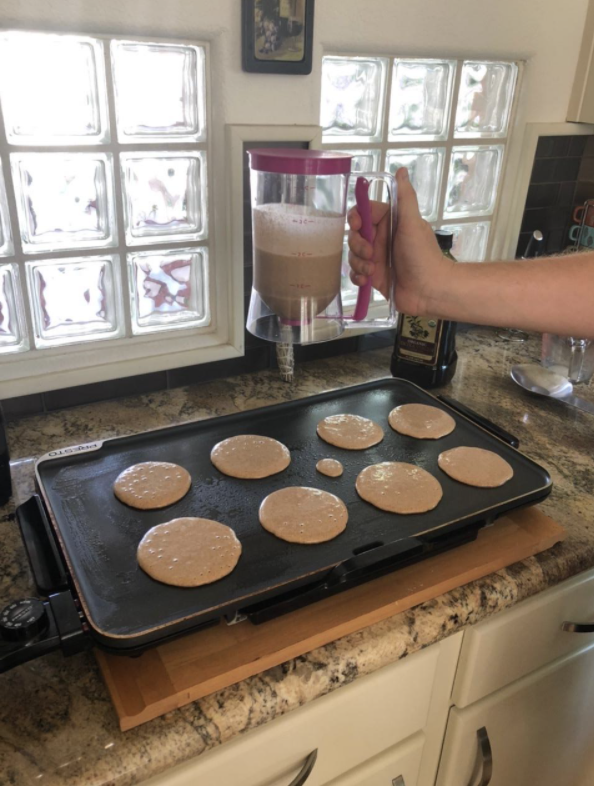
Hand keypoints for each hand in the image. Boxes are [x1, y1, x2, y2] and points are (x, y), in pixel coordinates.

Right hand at [347, 167, 450, 315]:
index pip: (363, 213)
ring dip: (358, 263)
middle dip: (357, 245)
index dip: (356, 218)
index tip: (359, 226)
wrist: (429, 290)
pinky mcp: (373, 276)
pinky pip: (355, 273)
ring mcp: (376, 258)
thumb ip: (404, 198)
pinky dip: (357, 276)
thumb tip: (401, 170)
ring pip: (353, 255)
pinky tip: (366, 280)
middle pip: (354, 235)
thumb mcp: (413, 223)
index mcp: (389, 223)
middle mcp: (381, 239)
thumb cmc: (423, 255)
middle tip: (371, 254)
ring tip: (372, 271)